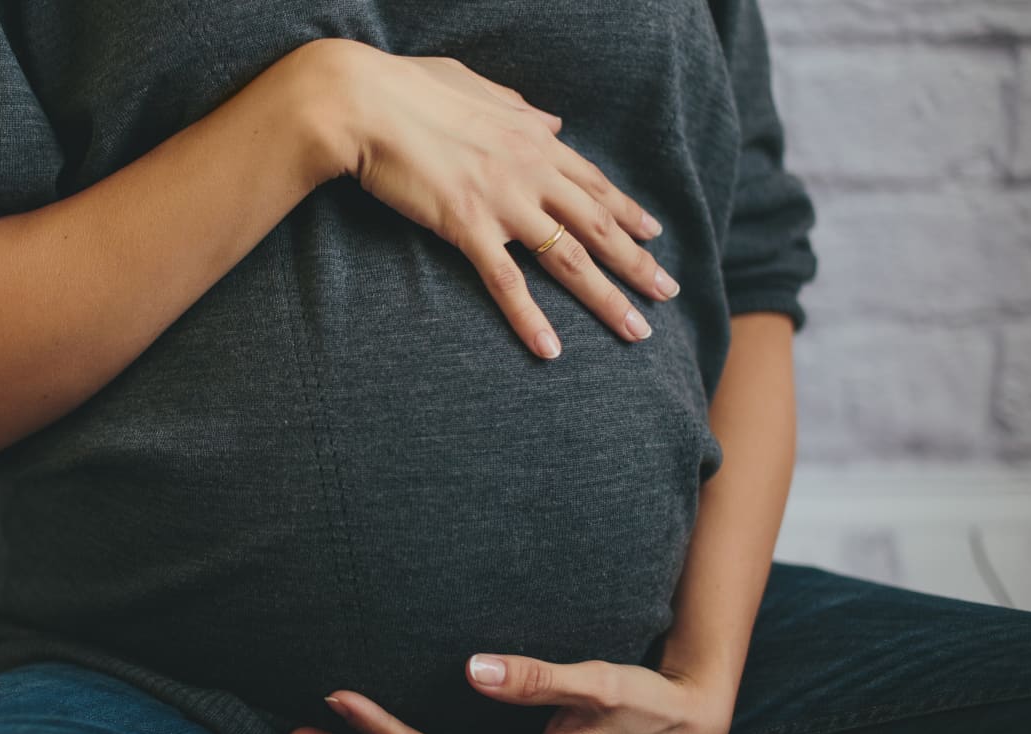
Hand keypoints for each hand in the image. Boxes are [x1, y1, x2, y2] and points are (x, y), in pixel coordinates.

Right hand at [315, 39, 680, 358]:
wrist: (363, 103)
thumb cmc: (409, 89)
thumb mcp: (476, 87)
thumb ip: (520, 108)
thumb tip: (552, 122)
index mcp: (532, 138)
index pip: (593, 182)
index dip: (627, 211)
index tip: (654, 234)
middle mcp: (530, 171)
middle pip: (598, 225)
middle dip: (638, 262)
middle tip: (667, 293)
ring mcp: (502, 201)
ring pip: (569, 258)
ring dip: (607, 298)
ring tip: (636, 330)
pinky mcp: (467, 226)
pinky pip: (507, 283)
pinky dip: (530, 319)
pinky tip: (551, 350)